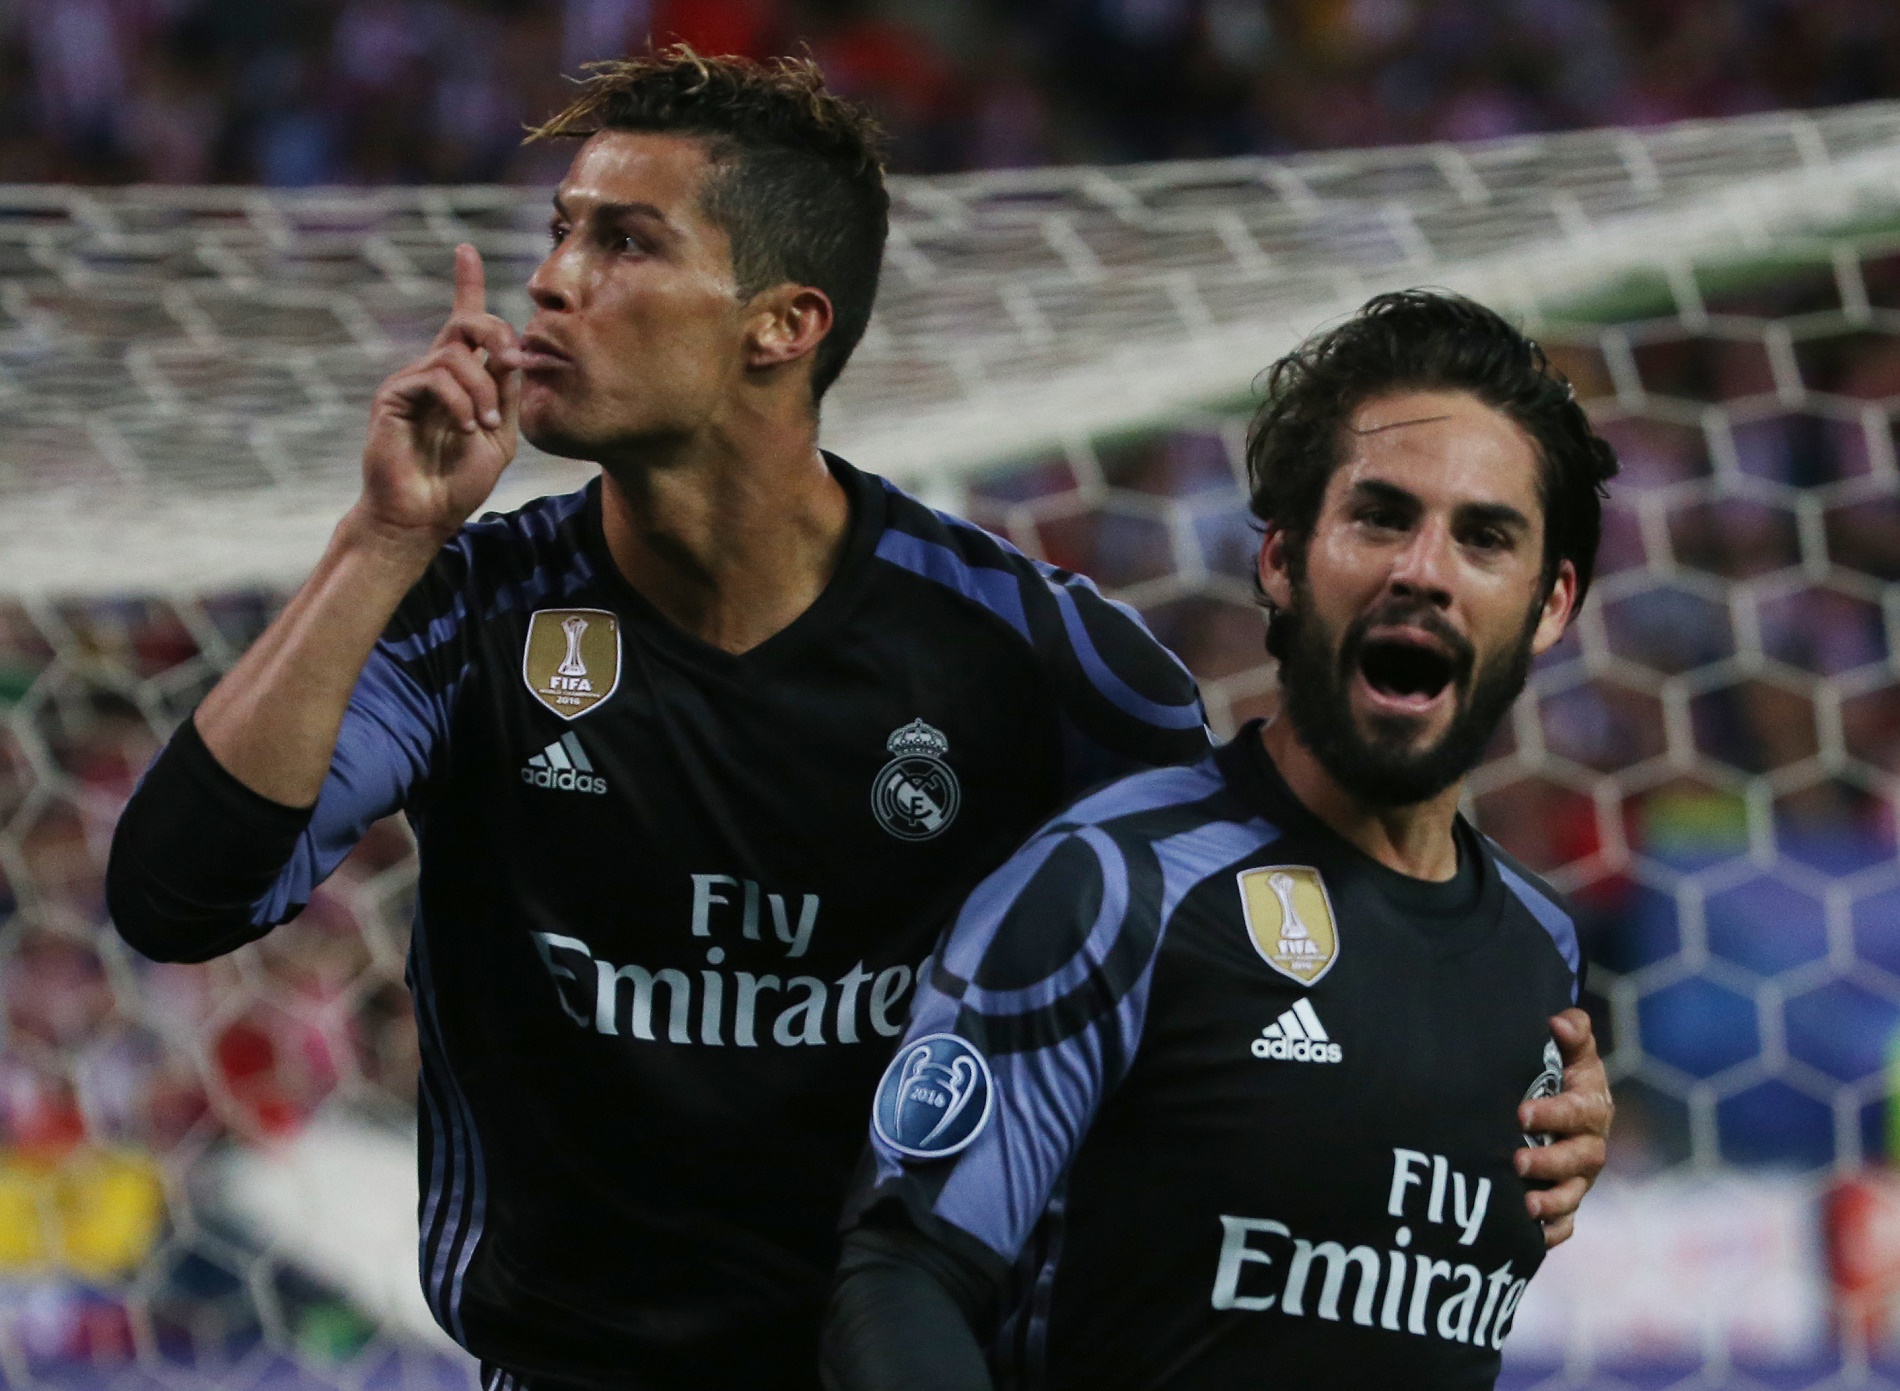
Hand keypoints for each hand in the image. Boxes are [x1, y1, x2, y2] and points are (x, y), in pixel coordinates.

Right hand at [359, 243, 520, 543]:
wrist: (422, 516)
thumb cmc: (458, 482)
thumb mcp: (499, 435)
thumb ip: (506, 394)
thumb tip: (514, 353)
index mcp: (460, 379)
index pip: (464, 323)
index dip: (466, 283)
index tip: (466, 250)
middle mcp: (434, 372)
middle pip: (466, 323)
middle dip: (497, 333)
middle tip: (513, 360)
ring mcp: (411, 381)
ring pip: (456, 356)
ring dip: (482, 391)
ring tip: (482, 427)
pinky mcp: (392, 395)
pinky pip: (436, 378)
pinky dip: (460, 402)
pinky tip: (465, 428)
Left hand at [1515, 1007, 1611, 1247]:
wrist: (1561, 1102)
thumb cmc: (1560, 1071)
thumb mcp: (1570, 1050)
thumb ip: (1571, 1031)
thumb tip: (1559, 1021)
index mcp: (1591, 1106)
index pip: (1579, 1112)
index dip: (1554, 1114)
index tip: (1521, 1113)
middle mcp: (1589, 1144)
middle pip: (1580, 1159)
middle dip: (1551, 1162)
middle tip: (1518, 1162)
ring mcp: (1579, 1176)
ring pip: (1574, 1194)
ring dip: (1553, 1201)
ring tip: (1527, 1204)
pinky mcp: (1567, 1198)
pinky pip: (1567, 1222)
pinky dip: (1553, 1230)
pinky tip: (1535, 1237)